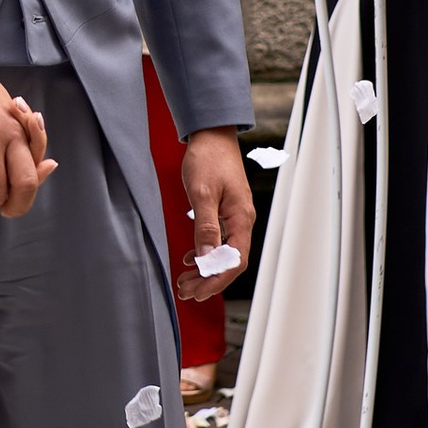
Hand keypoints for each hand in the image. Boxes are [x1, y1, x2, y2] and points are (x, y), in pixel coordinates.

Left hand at [176, 129, 254, 299]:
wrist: (212, 135)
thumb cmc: (209, 159)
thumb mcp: (203, 193)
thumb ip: (206, 226)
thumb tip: (207, 257)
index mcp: (241, 218)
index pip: (234, 260)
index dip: (216, 280)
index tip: (197, 292)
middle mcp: (242, 220)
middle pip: (230, 261)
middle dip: (209, 280)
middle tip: (186, 292)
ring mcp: (235, 216)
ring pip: (224, 252)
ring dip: (206, 269)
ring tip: (185, 281)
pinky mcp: (225, 212)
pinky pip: (220, 240)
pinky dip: (205, 253)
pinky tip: (191, 259)